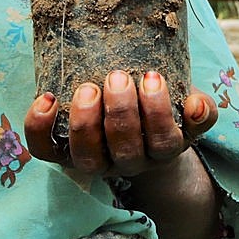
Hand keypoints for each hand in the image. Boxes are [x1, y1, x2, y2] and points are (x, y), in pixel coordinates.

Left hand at [26, 68, 216, 179]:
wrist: (132, 126)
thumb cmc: (160, 106)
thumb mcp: (184, 103)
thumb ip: (198, 107)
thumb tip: (196, 106)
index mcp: (161, 149)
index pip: (163, 142)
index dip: (158, 113)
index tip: (153, 76)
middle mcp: (128, 162)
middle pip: (125, 151)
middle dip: (121, 113)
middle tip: (118, 77)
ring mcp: (94, 161)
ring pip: (87, 158)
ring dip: (87, 124)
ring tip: (87, 90)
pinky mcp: (62, 155)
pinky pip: (46, 150)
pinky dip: (40, 128)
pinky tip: (46, 99)